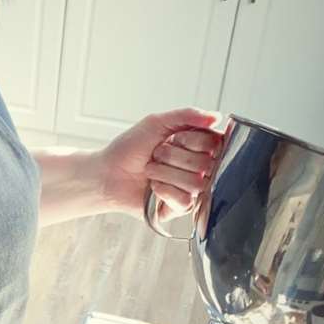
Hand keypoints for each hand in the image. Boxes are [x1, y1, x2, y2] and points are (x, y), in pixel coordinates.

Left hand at [99, 107, 223, 221]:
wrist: (107, 173)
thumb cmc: (130, 148)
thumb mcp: (156, 123)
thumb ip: (187, 115)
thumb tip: (216, 117)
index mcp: (198, 145)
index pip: (215, 142)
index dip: (190, 140)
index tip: (172, 138)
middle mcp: (199, 167)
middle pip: (206, 163)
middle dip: (173, 156)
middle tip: (156, 155)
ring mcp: (191, 189)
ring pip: (196, 183)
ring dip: (165, 173)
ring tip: (151, 171)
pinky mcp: (180, 208)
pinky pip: (185, 200)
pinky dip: (164, 190)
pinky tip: (153, 188)